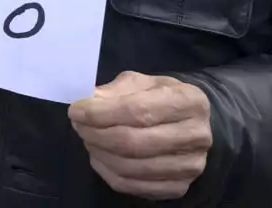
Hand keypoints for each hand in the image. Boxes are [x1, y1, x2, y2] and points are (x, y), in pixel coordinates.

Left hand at [68, 72, 211, 200]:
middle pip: (133, 142)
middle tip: (78, 126)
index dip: (100, 113)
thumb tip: (88, 102)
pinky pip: (132, 185)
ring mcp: (190, 166)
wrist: (191, 124)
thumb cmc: (162, 98)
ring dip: (99, 153)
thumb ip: (116, 91)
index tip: (75, 111)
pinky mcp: (179, 187)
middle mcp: (196, 135)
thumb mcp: (142, 83)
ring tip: (88, 139)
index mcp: (189, 101)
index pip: (137, 110)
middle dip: (96, 134)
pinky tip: (100, 157)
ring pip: (130, 167)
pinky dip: (107, 172)